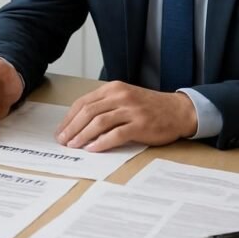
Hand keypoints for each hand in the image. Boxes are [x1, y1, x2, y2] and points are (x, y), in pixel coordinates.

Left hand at [55, 81, 197, 151]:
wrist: (178, 111)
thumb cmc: (149, 107)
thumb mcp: (125, 98)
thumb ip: (105, 106)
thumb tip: (79, 123)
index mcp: (113, 89)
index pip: (83, 102)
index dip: (69, 117)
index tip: (60, 130)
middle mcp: (120, 96)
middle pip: (88, 112)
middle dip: (72, 128)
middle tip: (63, 140)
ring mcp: (131, 110)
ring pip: (99, 122)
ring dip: (83, 135)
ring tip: (73, 145)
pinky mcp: (140, 125)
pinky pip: (116, 134)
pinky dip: (101, 142)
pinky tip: (92, 148)